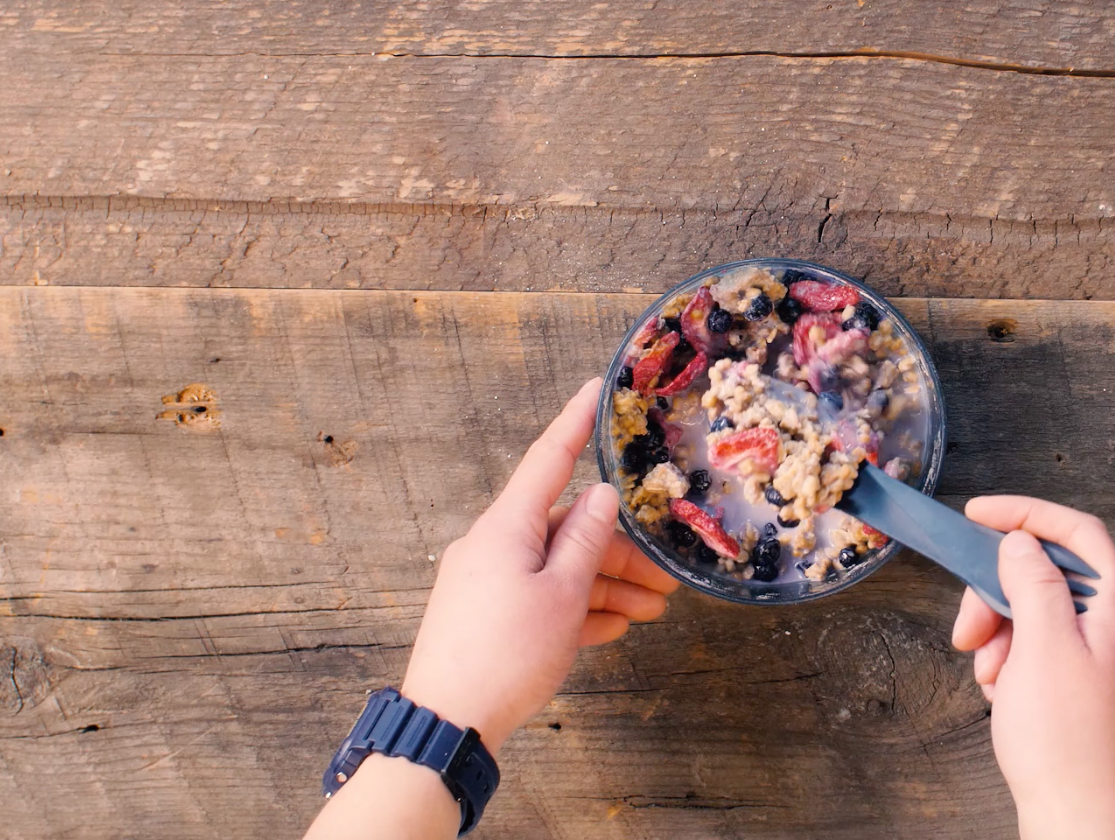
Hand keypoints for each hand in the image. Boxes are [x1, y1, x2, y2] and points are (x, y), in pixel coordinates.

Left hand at [305, 378, 677, 839]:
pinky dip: (577, 608)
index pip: (549, 459)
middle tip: (667, 579)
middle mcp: (492, 545)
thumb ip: (588, 541)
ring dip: (606, 587)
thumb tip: (601, 496)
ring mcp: (486, 582)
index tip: (597, 388)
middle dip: (620, 551)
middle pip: (566, 529)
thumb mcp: (562, 594)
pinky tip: (613, 628)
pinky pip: (540, 598)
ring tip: (652, 612)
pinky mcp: (486, 617)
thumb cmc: (506, 654)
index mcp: (506, 527)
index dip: (577, 423)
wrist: (448, 725)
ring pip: (558, 568)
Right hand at [951, 496, 1114, 839]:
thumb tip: (1022, 541)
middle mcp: (1109, 628)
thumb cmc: (1064, 742)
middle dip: (998, 592)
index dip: (1029, 514)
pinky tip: (1001, 691)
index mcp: (1114, 610)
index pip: (1079, 533)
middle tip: (969, 629)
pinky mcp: (1073, 684)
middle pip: (1046, 574)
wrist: (1075, 817)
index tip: (979, 514)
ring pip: (1032, 613)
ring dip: (998, 633)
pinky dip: (1007, 660)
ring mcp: (1093, 657)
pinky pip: (1031, 649)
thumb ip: (1034, 583)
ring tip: (989, 674)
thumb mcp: (1042, 648)